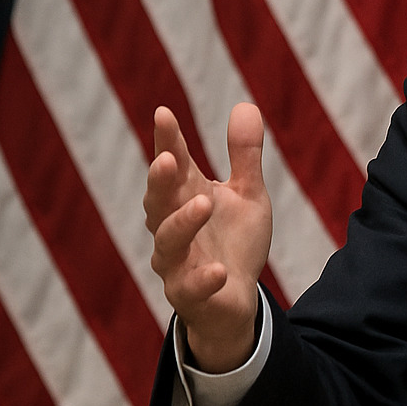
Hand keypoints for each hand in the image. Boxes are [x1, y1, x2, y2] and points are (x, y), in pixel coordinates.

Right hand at [144, 103, 272, 372]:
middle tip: (169, 158)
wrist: (236, 300)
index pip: (172, 165)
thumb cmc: (234, 242)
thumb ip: (245, 156)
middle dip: (160, 180)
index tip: (163, 114)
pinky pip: (189, 289)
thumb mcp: (248, 195)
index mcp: (185, 197)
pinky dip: (202, 279)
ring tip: (203, 203)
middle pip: (158, 201)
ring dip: (182, 222)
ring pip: (167, 242)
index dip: (166, 141)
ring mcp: (176, 263)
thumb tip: (246, 105)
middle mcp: (172, 228)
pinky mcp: (190, 296)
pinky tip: (218, 270)